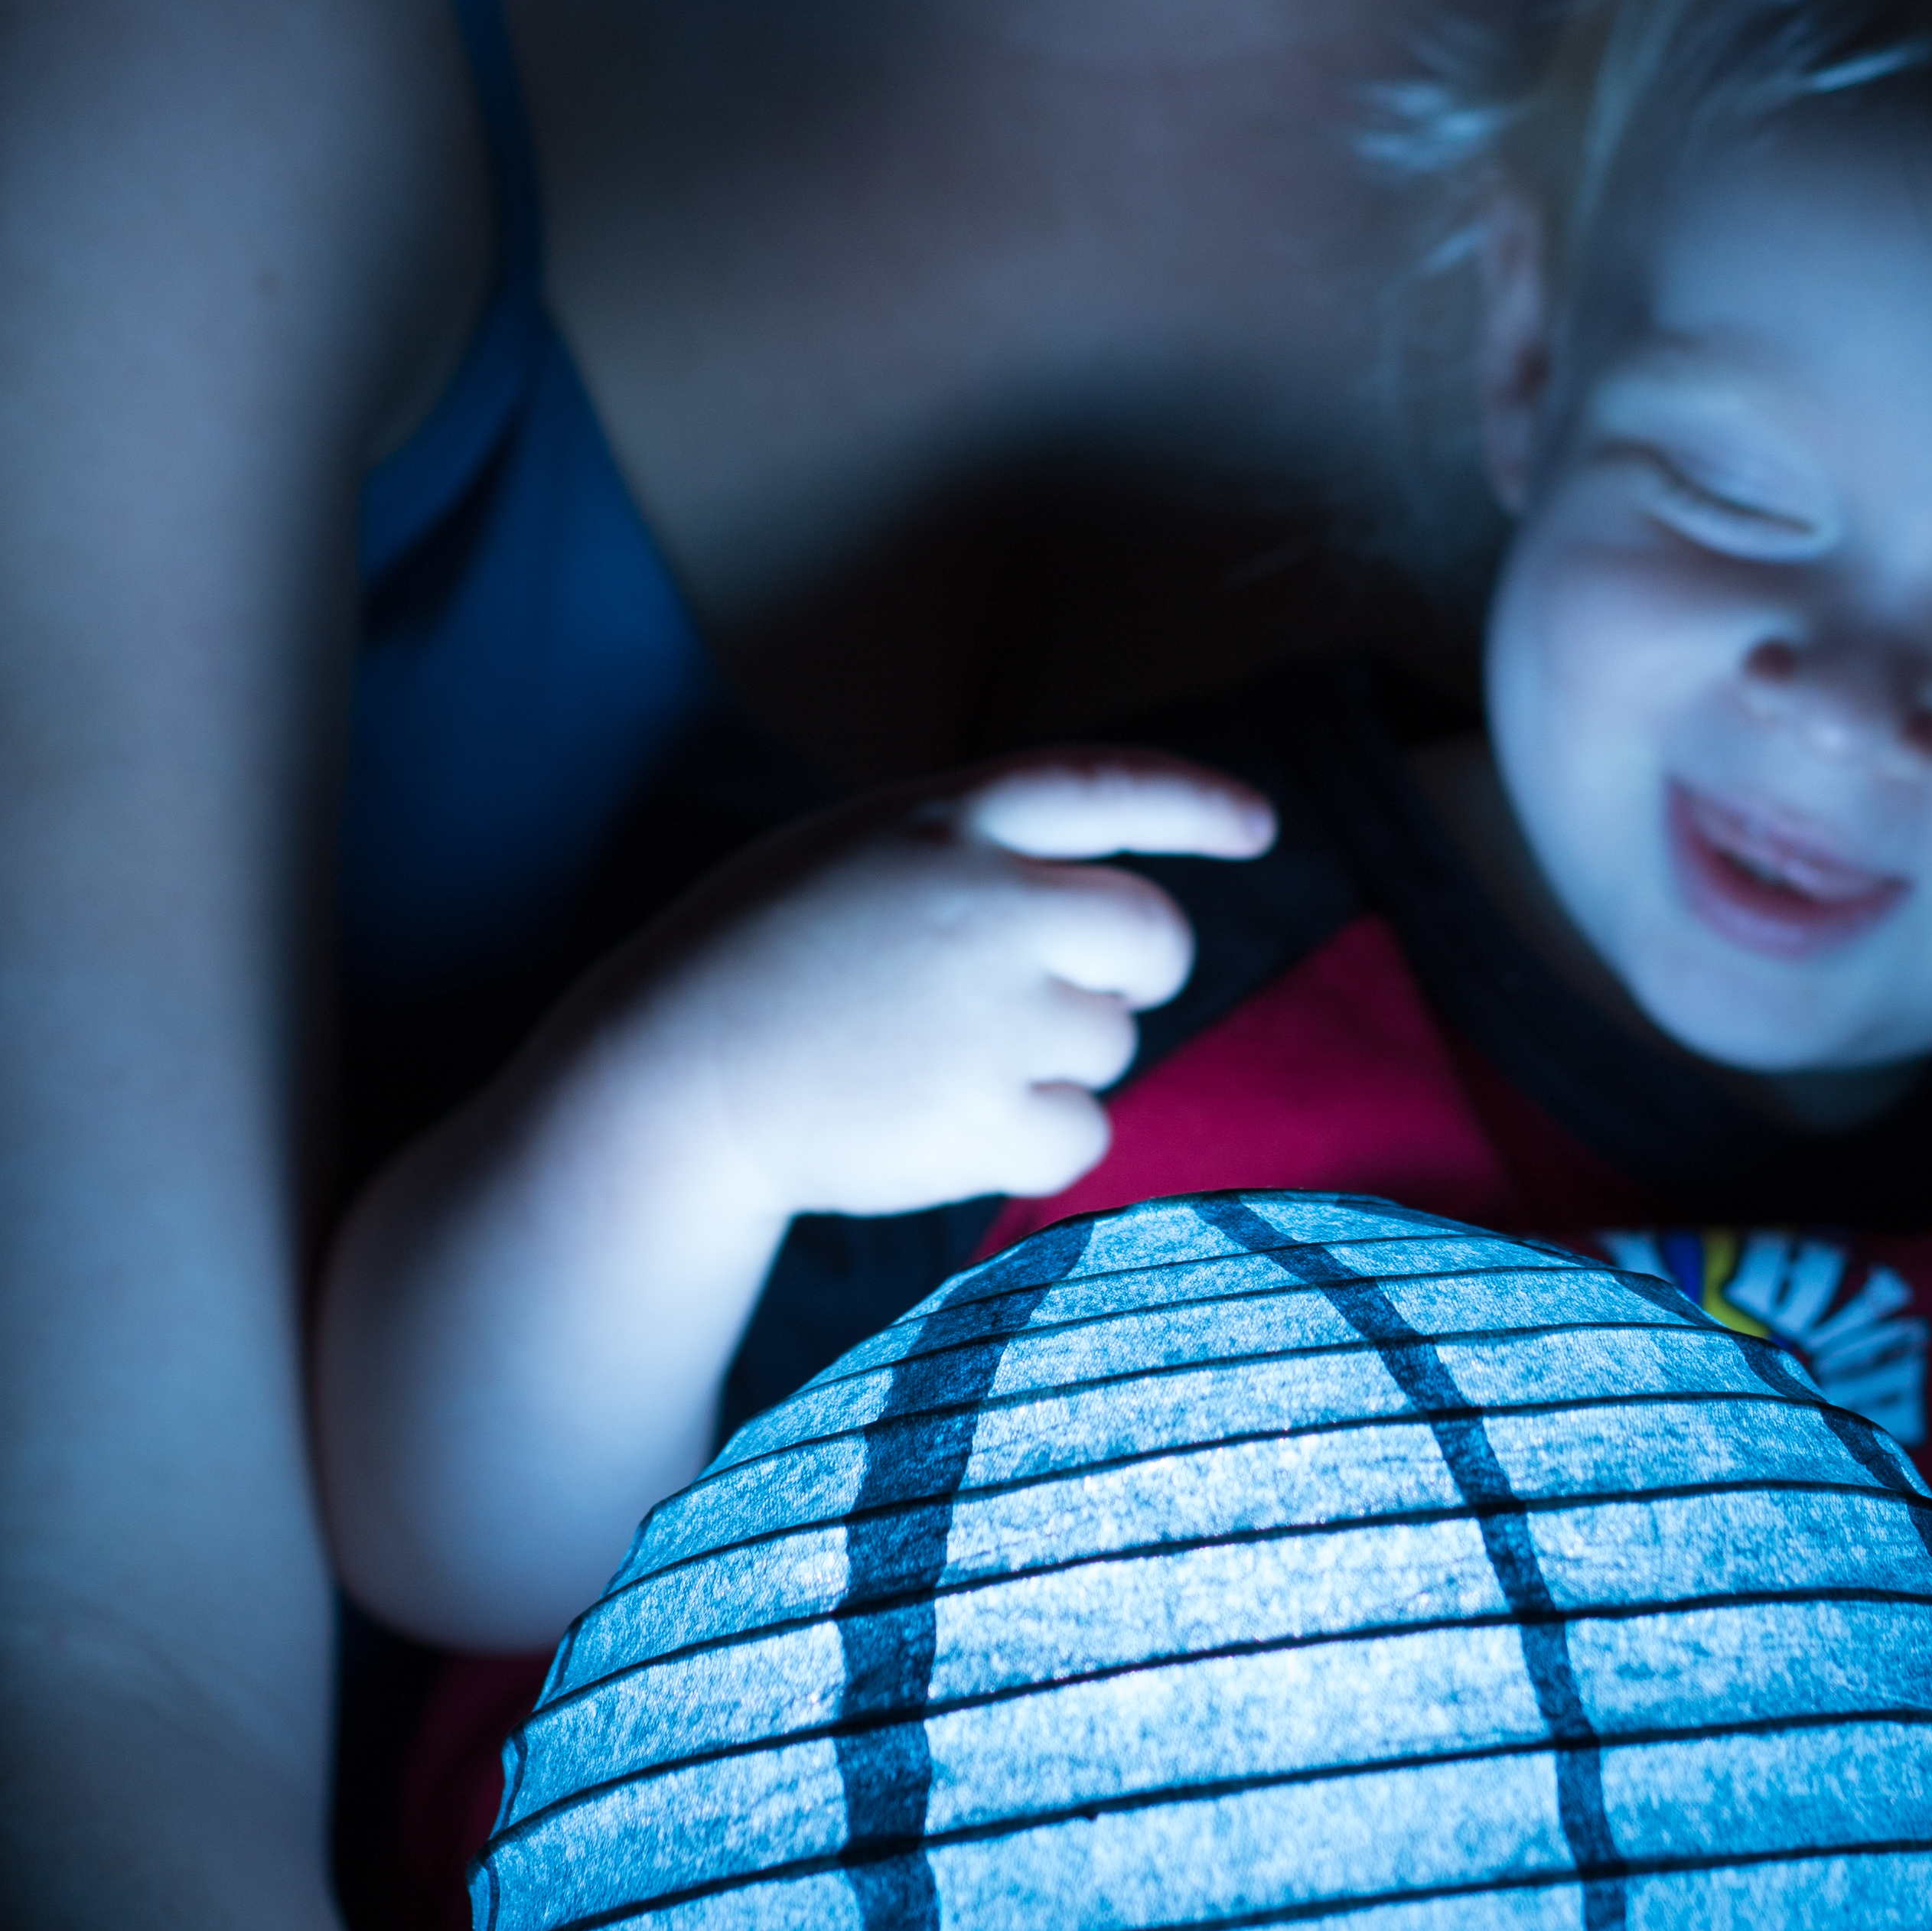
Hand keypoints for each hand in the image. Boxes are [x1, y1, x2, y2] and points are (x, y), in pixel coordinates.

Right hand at [629, 752, 1275, 1218]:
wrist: (672, 1076)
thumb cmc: (765, 956)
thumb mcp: (862, 851)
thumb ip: (976, 851)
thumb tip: (1098, 894)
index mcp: (952, 820)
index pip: (1111, 790)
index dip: (1197, 807)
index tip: (1259, 827)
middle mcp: (990, 902)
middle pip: (1154, 934)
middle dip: (1135, 969)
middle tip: (1066, 993)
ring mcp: (992, 1012)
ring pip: (1113, 1040)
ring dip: (1056, 1058)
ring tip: (937, 1059)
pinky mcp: (984, 1117)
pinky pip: (1082, 1133)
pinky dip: (1037, 1140)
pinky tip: (947, 1124)